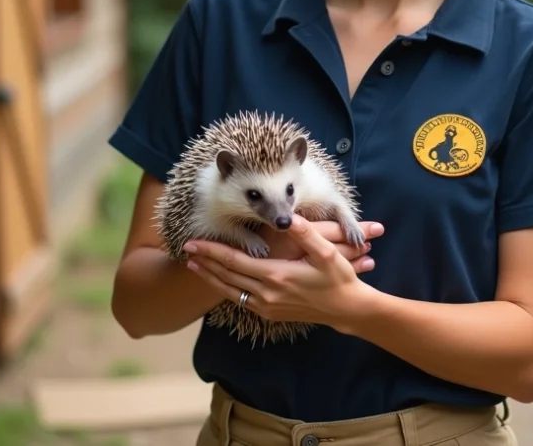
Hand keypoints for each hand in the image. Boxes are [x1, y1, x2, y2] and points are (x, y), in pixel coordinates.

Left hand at [185, 214, 377, 330]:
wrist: (347, 309)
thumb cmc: (338, 278)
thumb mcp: (326, 253)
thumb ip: (305, 233)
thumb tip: (286, 217)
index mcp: (275, 276)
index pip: (234, 262)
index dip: (212, 251)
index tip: (193, 243)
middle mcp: (266, 294)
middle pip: (226, 276)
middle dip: (205, 263)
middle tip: (186, 250)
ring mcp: (266, 307)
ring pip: (230, 290)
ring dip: (211, 277)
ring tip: (194, 266)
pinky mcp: (270, 314)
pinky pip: (241, 299)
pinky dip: (226, 288)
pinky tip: (220, 281)